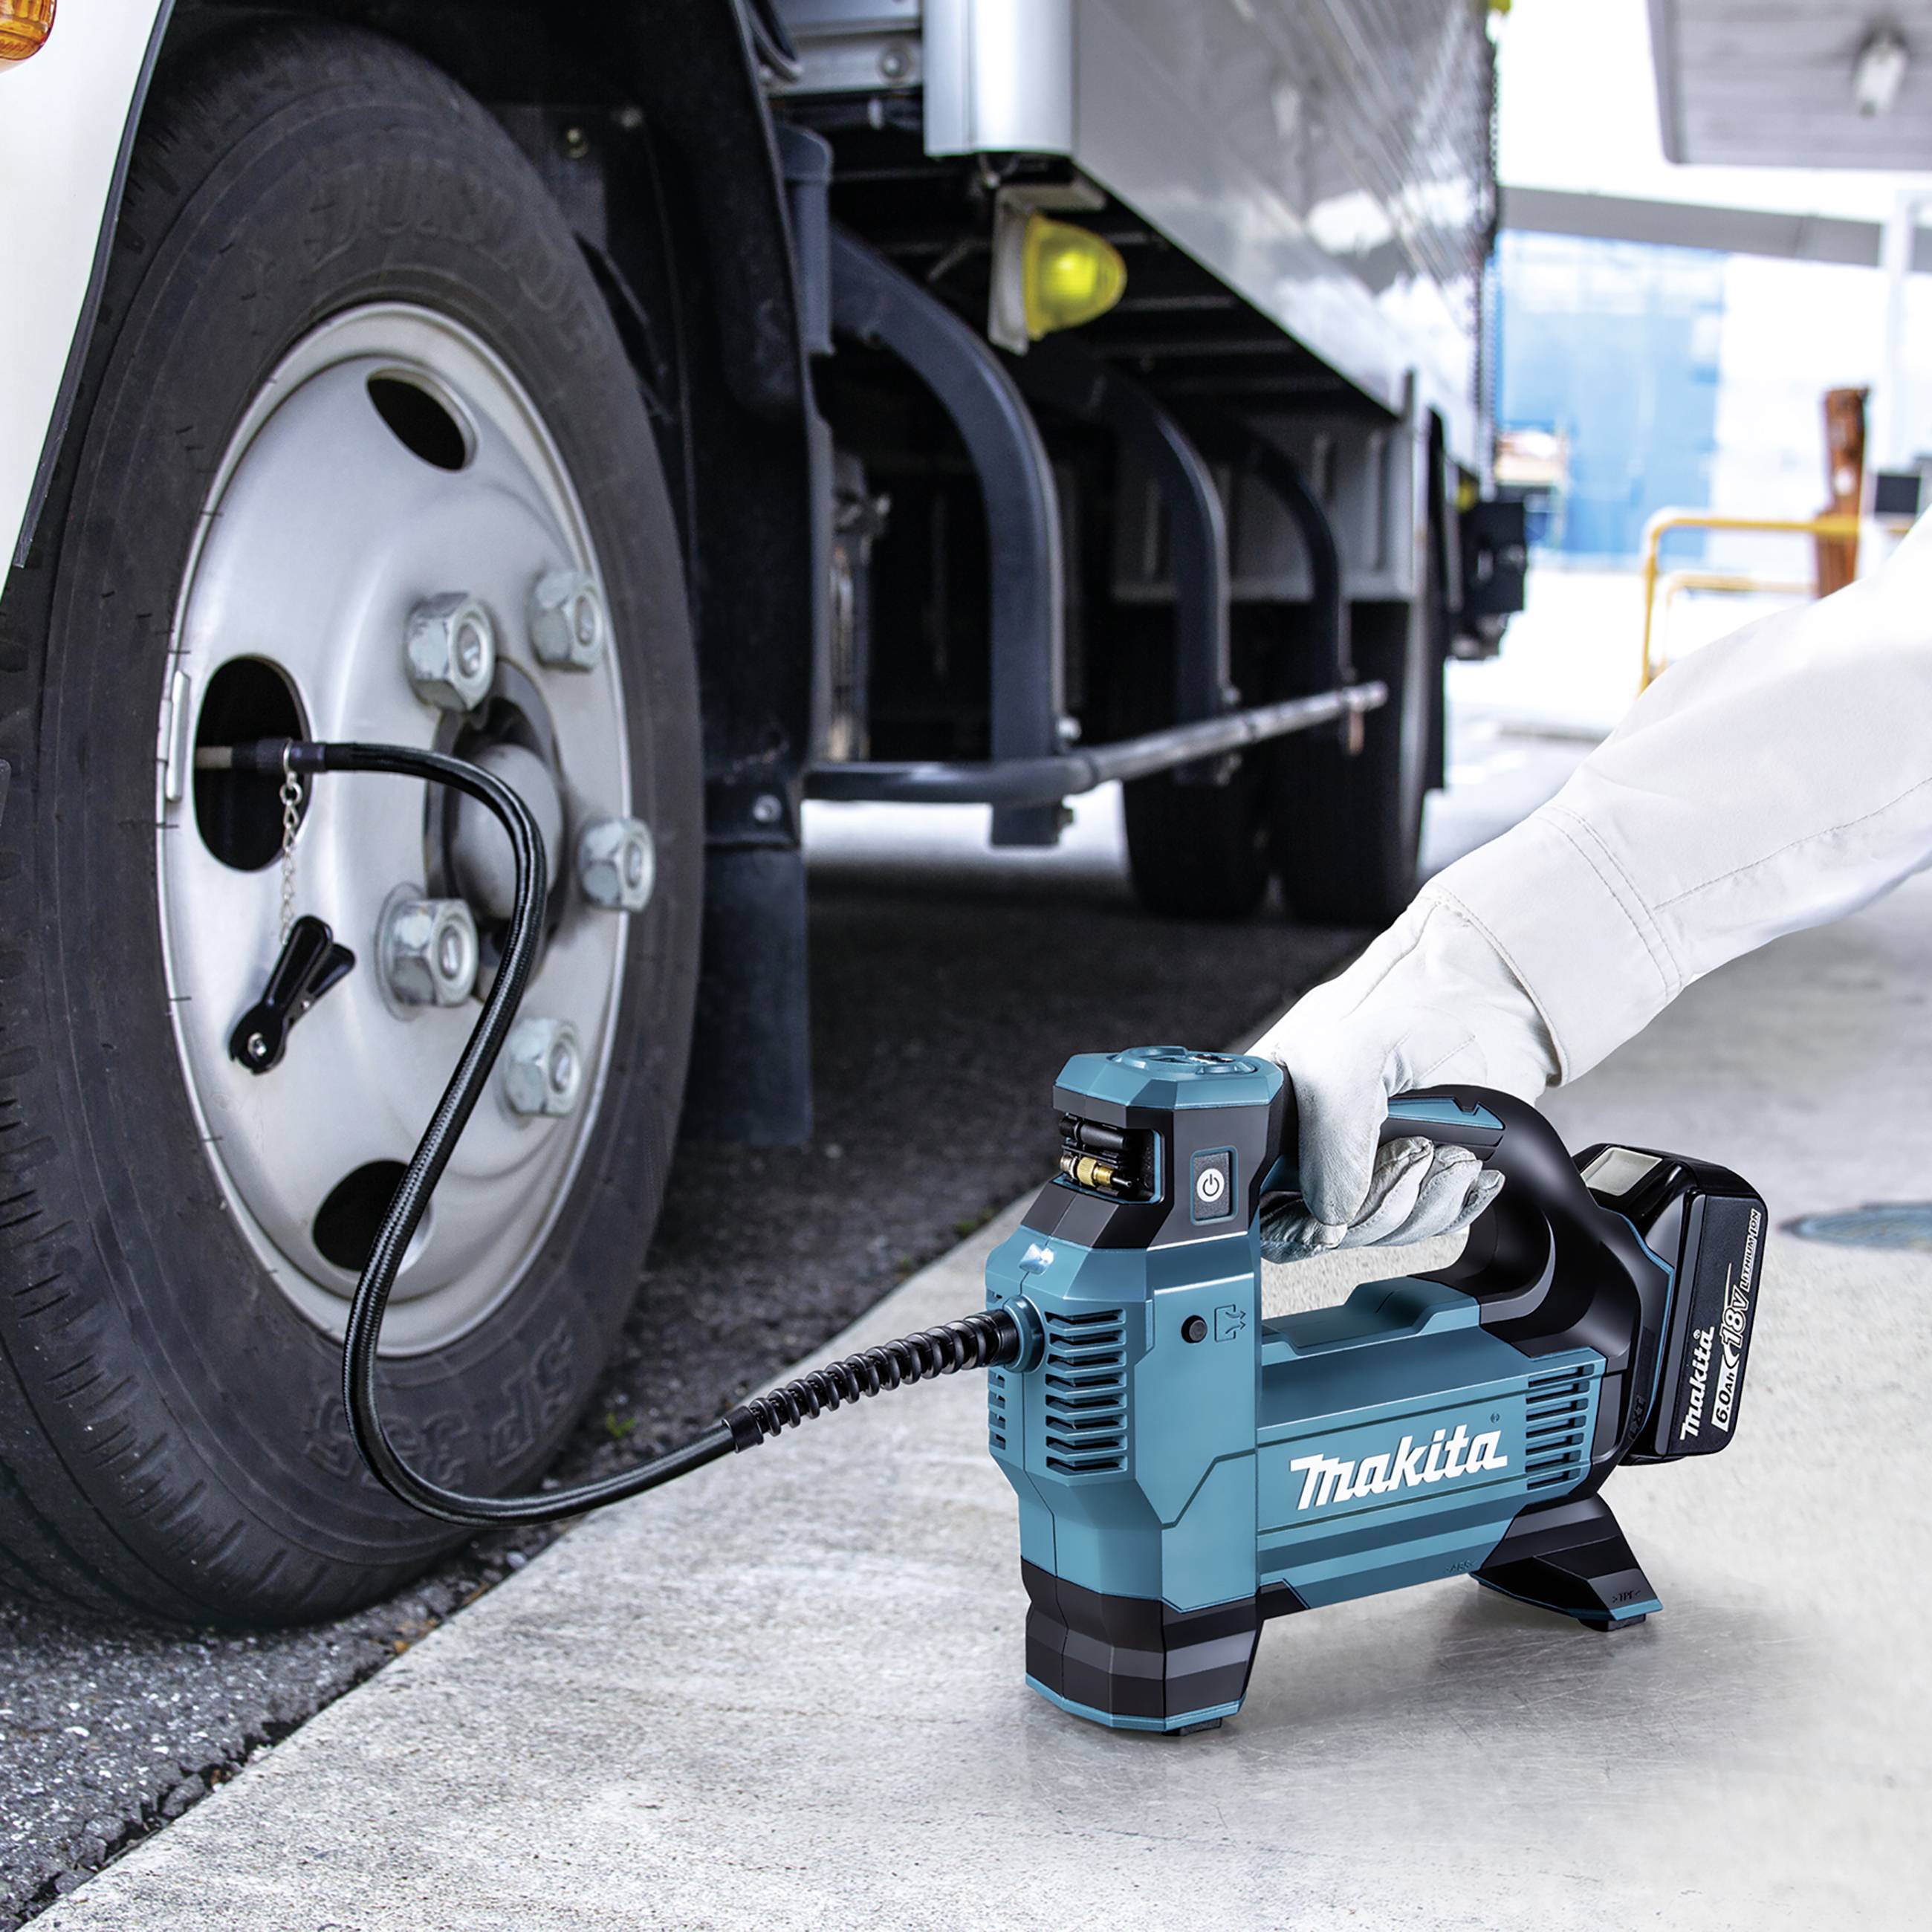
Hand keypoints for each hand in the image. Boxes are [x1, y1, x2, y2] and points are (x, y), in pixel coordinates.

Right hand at [1249, 897, 1557, 1260]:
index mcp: (1272, 1117)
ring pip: (1383, 1232)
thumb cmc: (1406, 1003)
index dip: (1294, 1227)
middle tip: (1410, 1153)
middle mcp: (1315, 1149)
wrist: (1485, 994)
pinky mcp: (1419, 1177)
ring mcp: (1368, 1166)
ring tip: (1445, 1148)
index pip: (1260, 1204)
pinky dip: (1456, 1203)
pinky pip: (1431, 1225)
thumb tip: (1329, 1213)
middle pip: (1329, 1229)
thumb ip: (1326, 1144)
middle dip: (1381, 1206)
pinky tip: (1465, 1166)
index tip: (1329, 1223)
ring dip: (1425, 1200)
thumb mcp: (1342, 1065)